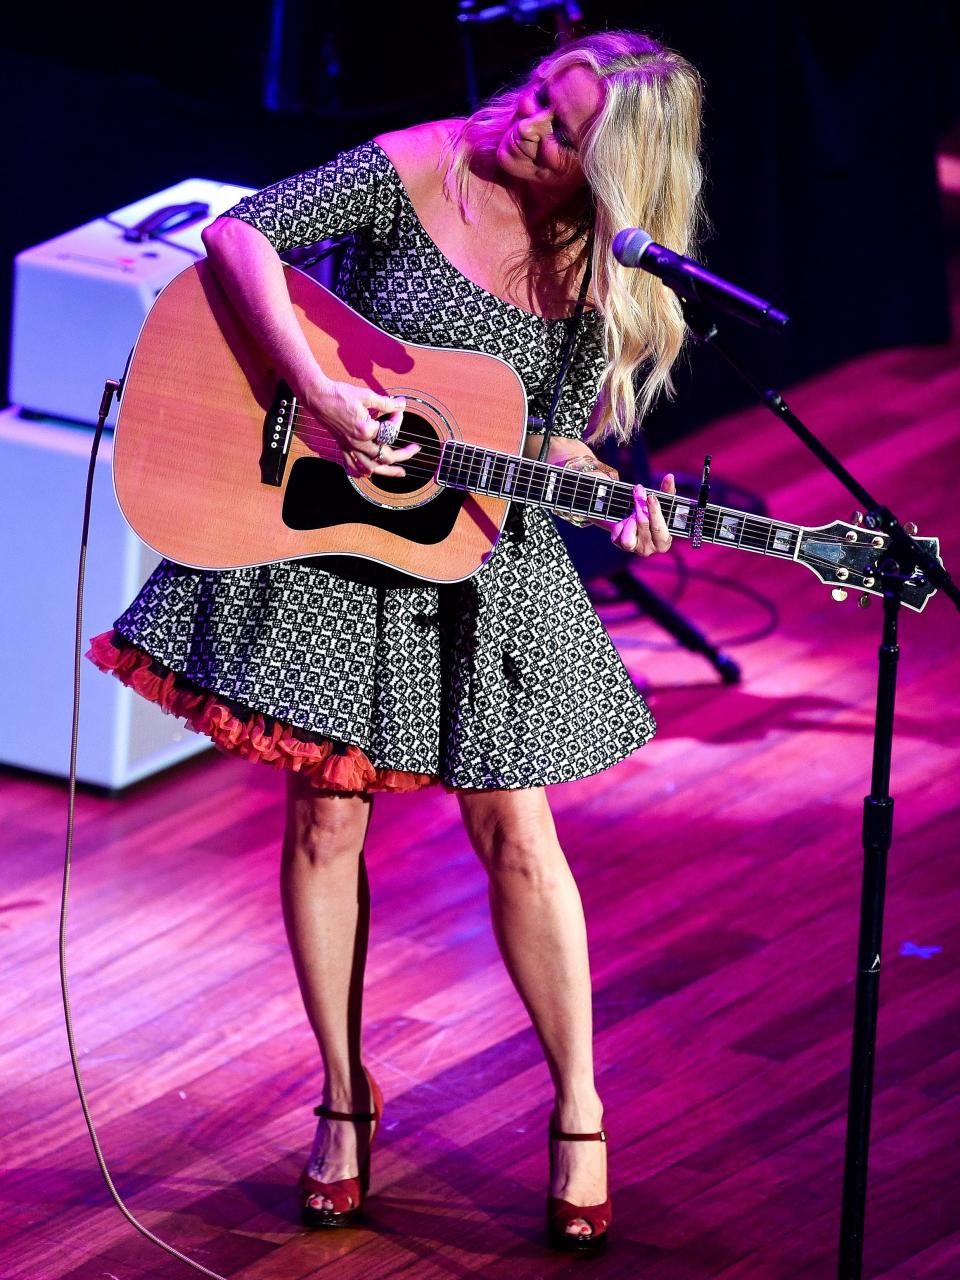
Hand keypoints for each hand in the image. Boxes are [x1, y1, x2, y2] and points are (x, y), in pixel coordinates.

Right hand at [302, 376, 419, 477]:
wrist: (318, 397)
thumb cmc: (340, 395)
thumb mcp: (367, 396)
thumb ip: (387, 403)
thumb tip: (402, 404)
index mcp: (366, 430)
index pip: (390, 431)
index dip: (397, 420)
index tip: (397, 409)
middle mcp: (358, 443)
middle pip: (385, 456)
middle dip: (403, 454)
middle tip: (414, 450)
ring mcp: (349, 446)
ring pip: (370, 467)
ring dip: (387, 471)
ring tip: (399, 473)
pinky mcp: (342, 446)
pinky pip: (352, 465)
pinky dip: (362, 471)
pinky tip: (369, 473)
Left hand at [611, 472, 674, 555]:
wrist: (633, 521)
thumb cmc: (652, 514)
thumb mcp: (661, 503)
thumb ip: (667, 491)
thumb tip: (670, 477)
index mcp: (664, 542)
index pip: (659, 528)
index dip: (655, 512)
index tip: (651, 496)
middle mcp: (649, 549)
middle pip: (643, 524)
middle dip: (640, 505)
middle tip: (639, 489)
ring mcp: (634, 549)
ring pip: (629, 534)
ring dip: (629, 517)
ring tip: (632, 509)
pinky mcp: (620, 545)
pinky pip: (617, 533)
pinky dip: (619, 523)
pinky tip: (624, 519)